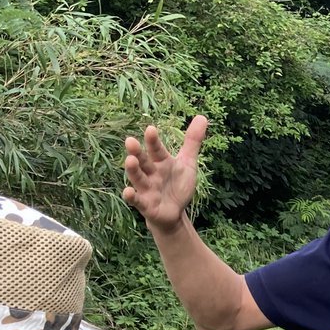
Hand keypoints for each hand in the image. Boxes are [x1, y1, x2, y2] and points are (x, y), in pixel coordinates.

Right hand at [122, 116, 207, 233]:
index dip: (153, 140)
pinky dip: (131, 196)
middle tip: (130, 140)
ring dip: (133, 170)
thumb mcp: (187, 163)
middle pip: (142, 161)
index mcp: (160, 162)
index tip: (151, 129)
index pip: (156, 149)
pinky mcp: (145, 205)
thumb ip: (192, 142)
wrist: (174, 213)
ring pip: (137, 178)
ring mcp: (146, 188)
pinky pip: (137, 200)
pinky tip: (127, 192)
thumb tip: (202, 116)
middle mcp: (151, 173)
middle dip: (136, 152)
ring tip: (130, 161)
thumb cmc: (177, 186)